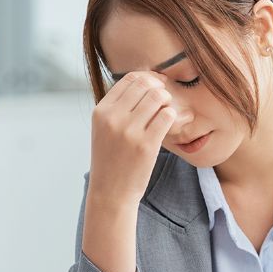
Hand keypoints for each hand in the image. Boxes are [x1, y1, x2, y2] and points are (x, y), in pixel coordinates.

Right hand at [87, 72, 176, 205]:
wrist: (110, 192)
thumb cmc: (110, 159)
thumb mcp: (104, 129)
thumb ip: (118, 107)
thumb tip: (143, 81)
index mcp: (101, 111)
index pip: (129, 79)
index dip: (147, 79)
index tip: (155, 87)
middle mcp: (113, 118)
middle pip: (145, 84)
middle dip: (159, 87)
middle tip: (164, 99)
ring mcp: (129, 131)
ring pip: (158, 97)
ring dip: (167, 101)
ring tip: (165, 111)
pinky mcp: (146, 144)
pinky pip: (167, 116)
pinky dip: (172, 116)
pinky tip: (168, 124)